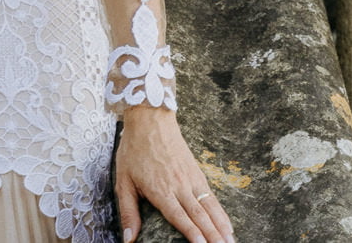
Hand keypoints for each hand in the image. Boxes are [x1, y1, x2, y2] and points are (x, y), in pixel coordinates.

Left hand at [115, 108, 232, 242]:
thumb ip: (128, 212)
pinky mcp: (198, 174)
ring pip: (210, 208)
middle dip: (212, 236)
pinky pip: (213, 198)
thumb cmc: (134, 151)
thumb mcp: (123, 180)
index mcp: (160, 190)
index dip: (192, 234)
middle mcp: (179, 187)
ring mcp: (191, 180)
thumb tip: (128, 238)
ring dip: (222, 228)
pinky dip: (222, 214)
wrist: (150, 121)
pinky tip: (228, 226)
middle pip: (200, 216)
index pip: (179, 217)